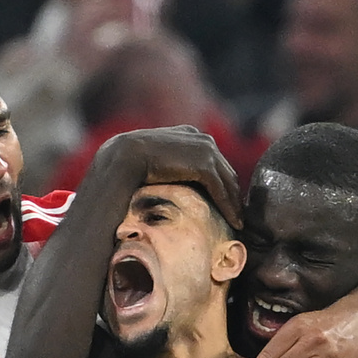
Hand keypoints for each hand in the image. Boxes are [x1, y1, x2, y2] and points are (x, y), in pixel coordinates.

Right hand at [97, 126, 241, 228]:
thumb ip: (163, 168)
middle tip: (235, 215)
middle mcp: (198, 137)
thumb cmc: (124, 167)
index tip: (221, 202)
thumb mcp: (149, 163)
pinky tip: (233, 222)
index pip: (210, 160)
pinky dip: (229, 207)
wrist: (120, 160)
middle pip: (223, 169)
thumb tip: (162, 185)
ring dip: (233, 202)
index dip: (218, 182)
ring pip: (227, 179)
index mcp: (186, 135)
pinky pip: (221, 189)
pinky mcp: (204, 163)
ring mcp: (203, 148)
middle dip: (231, 192)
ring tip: (237, 222)